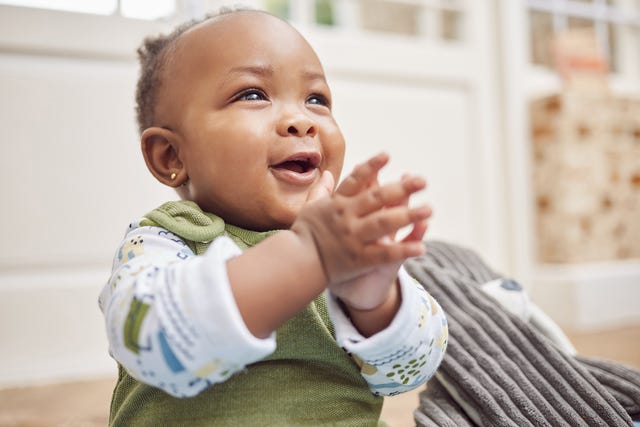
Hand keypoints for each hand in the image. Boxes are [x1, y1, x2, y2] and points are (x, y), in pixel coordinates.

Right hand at [291, 153, 429, 295]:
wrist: (297, 264)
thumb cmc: (303, 235)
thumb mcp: (309, 208)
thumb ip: (321, 190)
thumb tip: (328, 173)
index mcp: (337, 203)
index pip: (356, 180)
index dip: (372, 167)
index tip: (388, 155)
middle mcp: (347, 217)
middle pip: (377, 199)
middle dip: (400, 189)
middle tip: (422, 181)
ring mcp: (354, 238)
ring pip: (385, 223)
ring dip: (408, 215)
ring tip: (429, 208)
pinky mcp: (360, 259)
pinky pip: (385, 254)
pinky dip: (403, 250)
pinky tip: (422, 248)